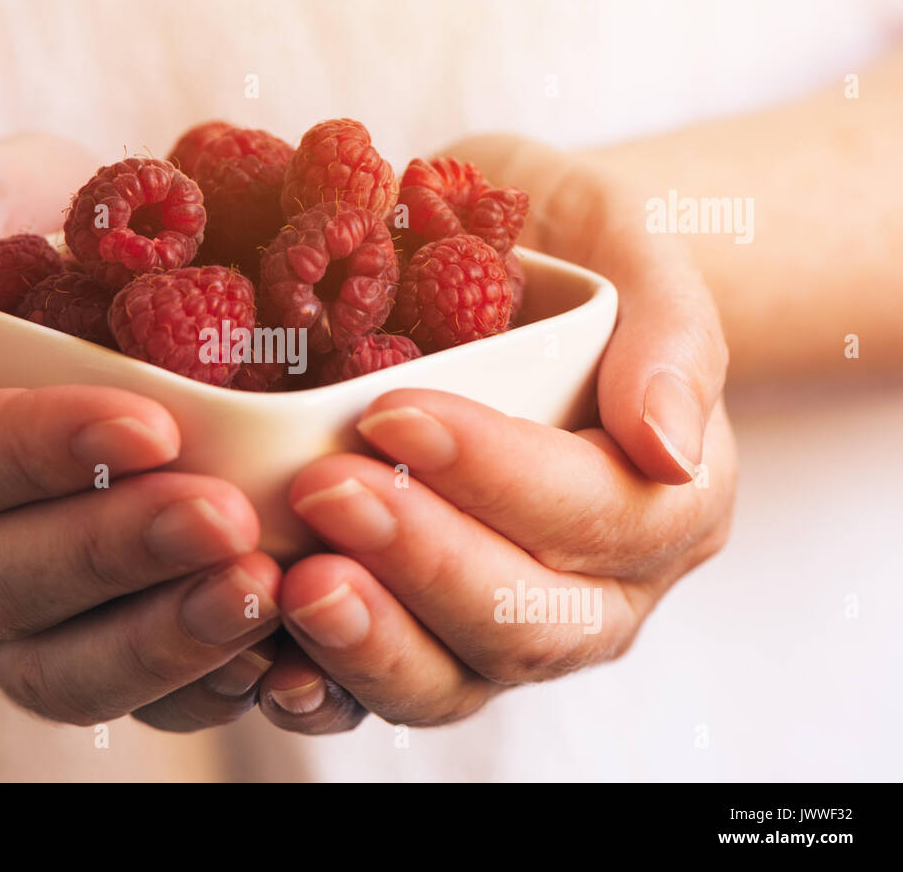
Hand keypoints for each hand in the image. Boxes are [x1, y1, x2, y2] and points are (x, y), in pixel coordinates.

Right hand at [0, 135, 281, 728]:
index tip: (150, 423)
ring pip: (53, 668)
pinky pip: (115, 697)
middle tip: (226, 518)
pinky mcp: (52, 656)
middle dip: (113, 554)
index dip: (34, 452)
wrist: (32, 291)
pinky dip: (192, 688)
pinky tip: (272, 657)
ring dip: (160, 638)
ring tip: (261, 588)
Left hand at [257, 134, 736, 732]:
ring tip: (293, 582)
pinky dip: (322, 689)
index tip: (394, 413)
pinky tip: (264, 664)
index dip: (497, 476)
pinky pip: (379, 693)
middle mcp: (601, 590)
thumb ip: (672, 339)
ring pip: (454, 678)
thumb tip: (670, 448)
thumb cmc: (571, 250)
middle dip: (424, 561)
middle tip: (325, 490)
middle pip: (528, 621)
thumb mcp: (634, 245)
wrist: (506, 271)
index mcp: (672, 501)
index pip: (598, 513)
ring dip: (371, 642)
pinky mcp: (424, 643)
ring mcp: (508, 628)